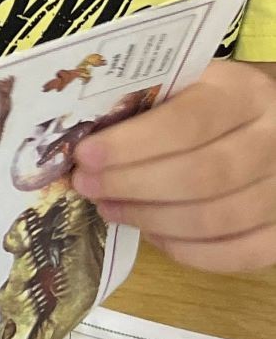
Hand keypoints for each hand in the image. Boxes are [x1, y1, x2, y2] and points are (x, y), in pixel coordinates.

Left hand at [71, 61, 275, 272]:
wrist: (271, 121)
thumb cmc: (212, 102)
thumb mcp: (187, 84)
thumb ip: (145, 104)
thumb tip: (82, 142)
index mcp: (245, 93)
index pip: (188, 123)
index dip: (131, 145)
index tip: (84, 155)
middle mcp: (275, 139)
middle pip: (200, 176)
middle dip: (131, 185)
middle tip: (88, 186)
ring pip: (215, 219)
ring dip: (150, 219)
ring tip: (110, 208)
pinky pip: (237, 254)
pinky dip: (186, 250)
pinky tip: (153, 234)